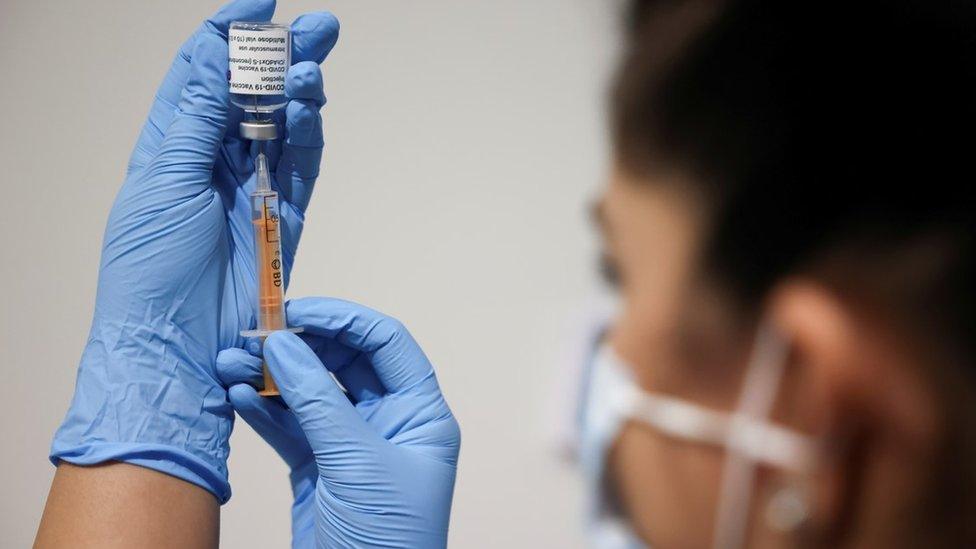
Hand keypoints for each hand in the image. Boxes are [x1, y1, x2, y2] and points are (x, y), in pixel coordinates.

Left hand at [51, 0, 338, 501]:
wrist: (177, 346)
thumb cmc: (151, 273)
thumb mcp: (163, 180)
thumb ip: (198, 118)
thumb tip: (222, 57)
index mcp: (170, 146)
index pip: (201, 72)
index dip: (228, 33)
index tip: (259, 3)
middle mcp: (211, 162)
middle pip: (252, 92)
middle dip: (282, 55)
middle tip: (318, 27)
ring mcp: (250, 190)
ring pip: (283, 125)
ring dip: (300, 92)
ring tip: (312, 69)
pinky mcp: (283, 219)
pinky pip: (302, 167)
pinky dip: (310, 136)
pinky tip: (312, 110)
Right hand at [216, 298, 460, 547]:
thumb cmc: (386, 539)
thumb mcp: (356, 462)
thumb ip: (319, 400)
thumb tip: (285, 344)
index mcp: (420, 414)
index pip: (386, 343)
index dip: (343, 319)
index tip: (296, 309)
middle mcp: (390, 422)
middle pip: (343, 362)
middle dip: (297, 346)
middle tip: (252, 334)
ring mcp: (352, 444)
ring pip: (310, 392)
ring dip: (270, 375)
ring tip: (230, 361)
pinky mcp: (319, 468)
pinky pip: (290, 426)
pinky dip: (263, 408)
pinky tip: (236, 394)